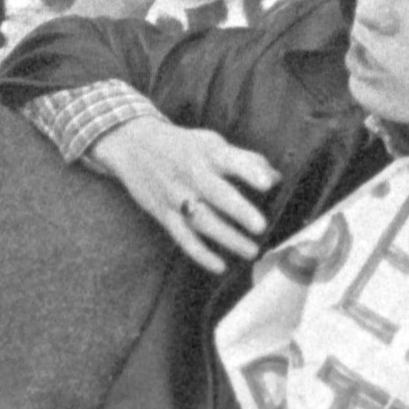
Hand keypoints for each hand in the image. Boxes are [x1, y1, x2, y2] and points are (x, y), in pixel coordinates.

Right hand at [92, 109, 279, 269]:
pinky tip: (220, 266)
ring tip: (251, 250)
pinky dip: (200, 254)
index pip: (232, 161)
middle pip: (217, 194)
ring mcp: (176, 196)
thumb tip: (276, 177)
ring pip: (202, 220)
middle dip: (239, 211)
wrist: (133, 145)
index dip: (250, 172)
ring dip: (227, 238)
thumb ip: (245, 160)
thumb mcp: (212, 143)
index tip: (267, 184)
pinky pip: (182, 238)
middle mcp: (192, 174)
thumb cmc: (183, 146)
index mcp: (207, 152)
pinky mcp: (163, 214)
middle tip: (261, 226)